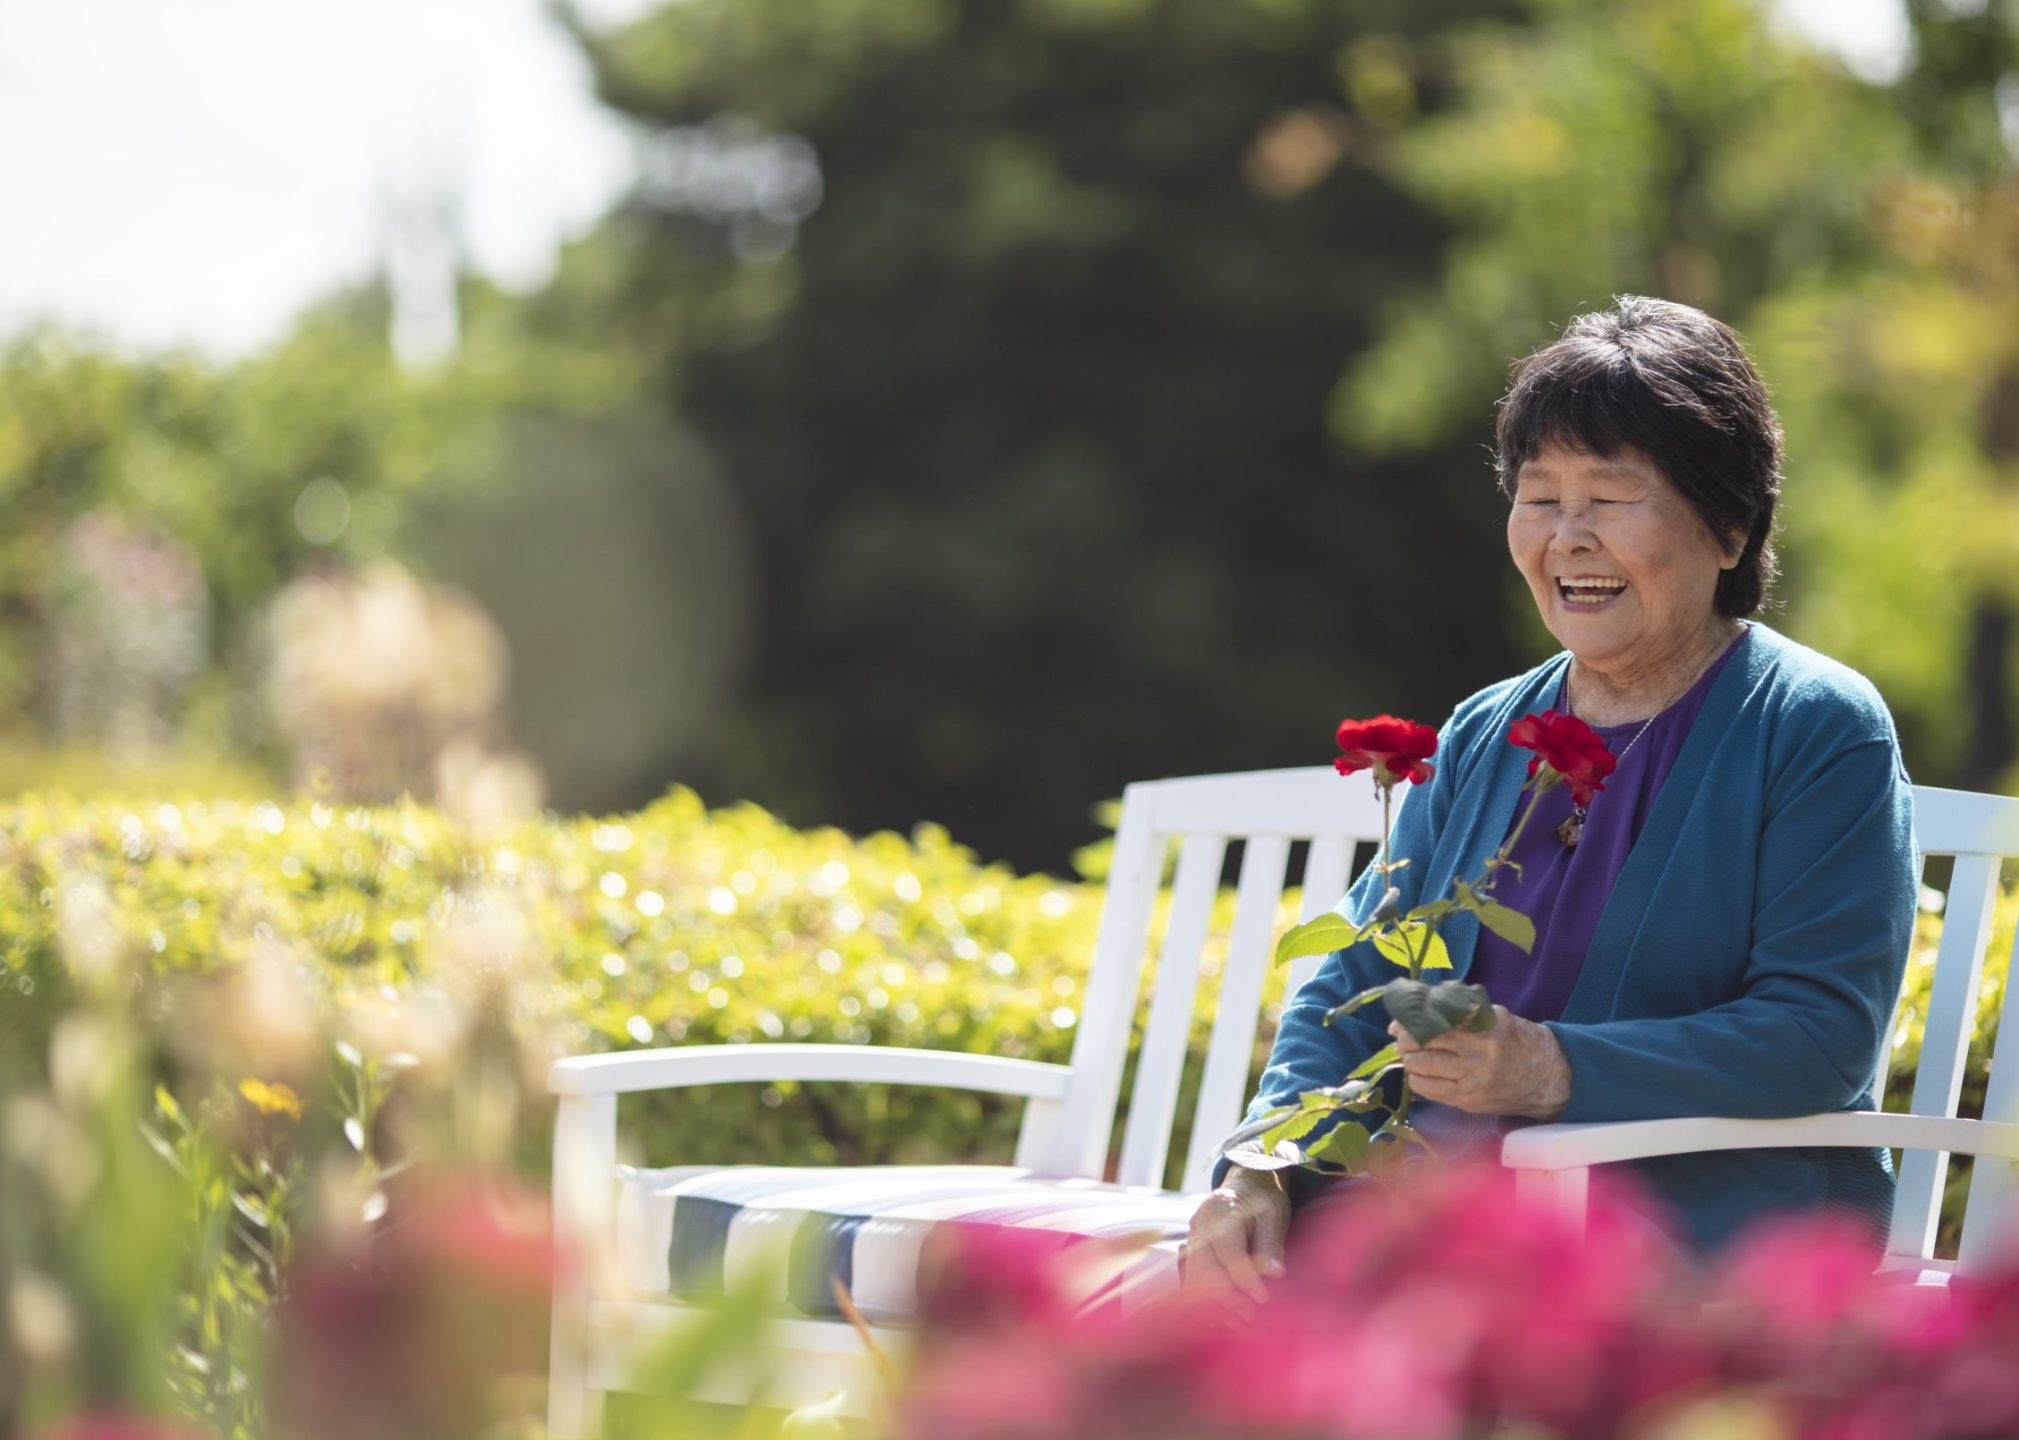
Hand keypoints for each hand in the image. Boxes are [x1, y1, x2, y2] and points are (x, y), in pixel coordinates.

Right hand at [1181, 1167, 1288, 1316]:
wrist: (1245, 1188)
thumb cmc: (1263, 1202)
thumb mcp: (1273, 1216)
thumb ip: (1271, 1244)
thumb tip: (1275, 1273)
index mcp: (1220, 1209)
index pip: (1228, 1250)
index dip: (1244, 1278)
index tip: (1262, 1298)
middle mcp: (1199, 1224)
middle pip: (1204, 1267)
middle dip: (1227, 1296)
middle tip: (1251, 1316)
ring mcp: (1190, 1238)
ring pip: (1194, 1277)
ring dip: (1215, 1303)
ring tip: (1238, 1322)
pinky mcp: (1189, 1253)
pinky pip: (1192, 1280)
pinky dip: (1206, 1301)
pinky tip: (1224, 1316)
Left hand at [1389, 1005, 1571, 1119]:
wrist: (1548, 1077)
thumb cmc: (1517, 1040)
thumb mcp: (1495, 1016)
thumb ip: (1461, 1011)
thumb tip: (1420, 1007)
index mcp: (1484, 1028)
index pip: (1435, 1022)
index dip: (1410, 1023)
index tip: (1397, 1024)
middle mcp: (1478, 1054)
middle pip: (1425, 1045)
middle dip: (1405, 1043)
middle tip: (1399, 1040)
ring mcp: (1473, 1081)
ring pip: (1424, 1069)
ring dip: (1410, 1061)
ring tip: (1408, 1056)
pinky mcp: (1470, 1101)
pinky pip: (1432, 1092)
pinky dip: (1418, 1081)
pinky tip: (1418, 1075)